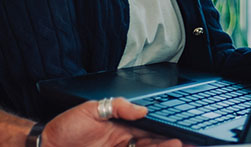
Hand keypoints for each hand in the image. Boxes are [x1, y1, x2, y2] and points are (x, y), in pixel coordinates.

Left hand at [42, 98, 182, 146]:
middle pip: (152, 146)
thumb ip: (118, 107)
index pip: (150, 132)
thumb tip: (142, 110)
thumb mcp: (90, 109)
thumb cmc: (64, 128)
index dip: (167, 134)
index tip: (181, 135)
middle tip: (186, 144)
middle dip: (170, 145)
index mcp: (122, 129)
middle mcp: (123, 145)